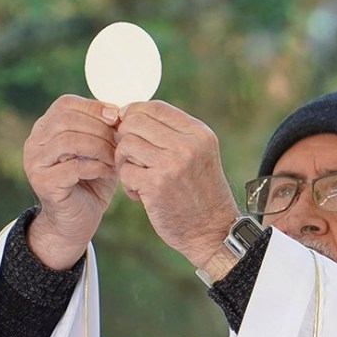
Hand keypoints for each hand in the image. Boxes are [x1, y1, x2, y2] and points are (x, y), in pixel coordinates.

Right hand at [22, 95, 120, 269]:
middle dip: (99, 128)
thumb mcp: (98, 150)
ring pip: (68, 140)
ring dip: (99, 147)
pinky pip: (73, 166)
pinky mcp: (43, 183)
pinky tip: (109, 172)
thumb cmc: (90, 182)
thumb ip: (103, 129)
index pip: (65, 104)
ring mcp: (34, 163)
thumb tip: (120, 110)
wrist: (76, 222)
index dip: (93, 108)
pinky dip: (97, 166)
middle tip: (120, 141)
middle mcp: (34, 142)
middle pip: (66, 120)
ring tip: (115, 157)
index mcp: (45, 128)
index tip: (117, 118)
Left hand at [112, 101, 241, 267]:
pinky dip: (127, 184)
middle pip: (135, 122)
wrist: (213, 230)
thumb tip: (130, 114)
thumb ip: (172, 133)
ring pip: (126, 145)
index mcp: (198, 133)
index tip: (126, 125)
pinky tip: (139, 195)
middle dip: (124, 137)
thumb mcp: (198, 154)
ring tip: (136, 176)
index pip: (155, 106)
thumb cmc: (200, 192)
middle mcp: (187, 145)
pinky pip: (125, 172)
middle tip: (131, 157)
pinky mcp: (156, 186)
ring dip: (124, 162)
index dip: (134, 112)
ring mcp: (172, 165)